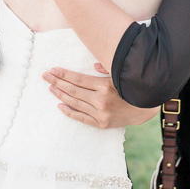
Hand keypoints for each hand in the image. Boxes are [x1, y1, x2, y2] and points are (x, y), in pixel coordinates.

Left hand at [42, 65, 158, 128]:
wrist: (144, 109)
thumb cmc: (130, 87)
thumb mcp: (120, 74)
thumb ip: (106, 68)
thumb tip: (92, 65)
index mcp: (105, 86)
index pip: (78, 79)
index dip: (64, 74)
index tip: (53, 70)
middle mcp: (101, 100)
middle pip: (73, 90)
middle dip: (57, 82)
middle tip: (45, 76)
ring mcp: (100, 114)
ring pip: (75, 103)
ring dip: (60, 95)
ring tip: (50, 88)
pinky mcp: (101, 124)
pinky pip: (81, 117)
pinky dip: (69, 112)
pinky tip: (60, 105)